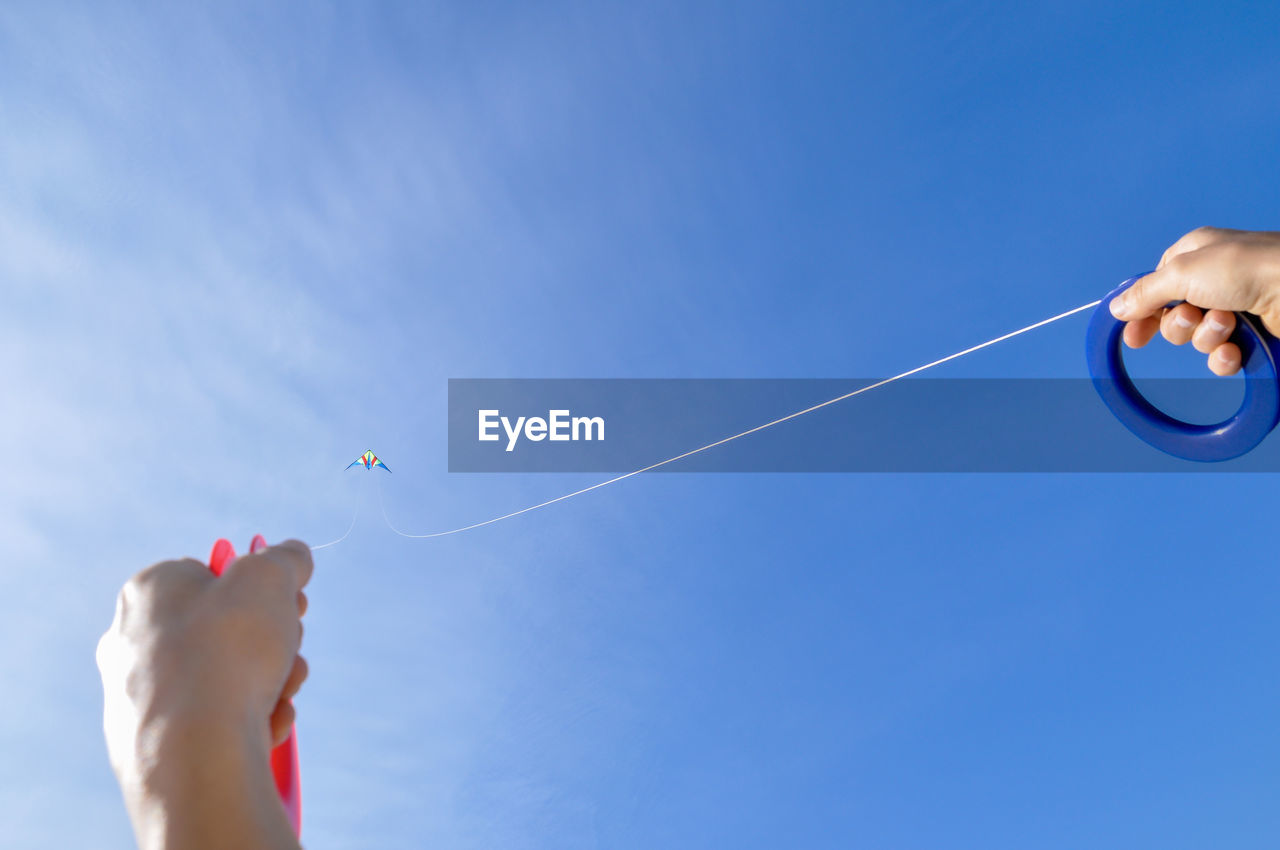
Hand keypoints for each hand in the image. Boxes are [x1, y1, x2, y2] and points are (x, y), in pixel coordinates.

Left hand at [96, 540, 312, 849]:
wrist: (197, 755)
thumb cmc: (228, 653)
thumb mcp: (271, 577)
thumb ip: (286, 558)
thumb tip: (293, 555)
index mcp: (148, 592)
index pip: (212, 573)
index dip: (261, 587)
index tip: (292, 602)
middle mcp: (130, 642)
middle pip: (222, 628)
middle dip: (271, 639)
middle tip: (293, 646)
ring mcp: (136, 697)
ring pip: (223, 677)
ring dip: (269, 680)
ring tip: (284, 692)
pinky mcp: (150, 745)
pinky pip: (212, 721)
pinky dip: (247, 719)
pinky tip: (264, 725)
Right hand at [1109, 227, 1279, 374]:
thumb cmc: (1245, 268)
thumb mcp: (1181, 272)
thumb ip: (1144, 293)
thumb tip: (1116, 309)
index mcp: (1195, 255)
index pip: (1156, 288)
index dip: (1142, 312)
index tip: (1132, 336)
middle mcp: (1213, 281)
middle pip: (1173, 317)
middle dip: (1181, 324)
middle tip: (1195, 316)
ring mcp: (1234, 308)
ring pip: (1196, 339)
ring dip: (1207, 337)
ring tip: (1230, 323)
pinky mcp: (1253, 336)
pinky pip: (1221, 358)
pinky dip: (1225, 357)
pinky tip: (1237, 349)